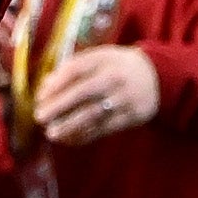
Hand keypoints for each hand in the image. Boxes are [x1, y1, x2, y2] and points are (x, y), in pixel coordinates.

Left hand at [34, 43, 164, 146]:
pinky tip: (69, 139)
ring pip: (93, 114)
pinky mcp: (130, 117)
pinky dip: (85, 135)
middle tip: (40, 117)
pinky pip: (104, 129)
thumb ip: (74, 67)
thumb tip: (47, 84)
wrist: (157, 77)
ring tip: (51, 133)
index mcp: (105, 59)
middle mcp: (114, 78)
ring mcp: (124, 99)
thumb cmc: (118, 66)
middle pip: (83, 92)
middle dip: (59, 106)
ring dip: (70, 125)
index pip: (77, 69)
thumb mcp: (101, 57)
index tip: (40, 96)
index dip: (56, 83)